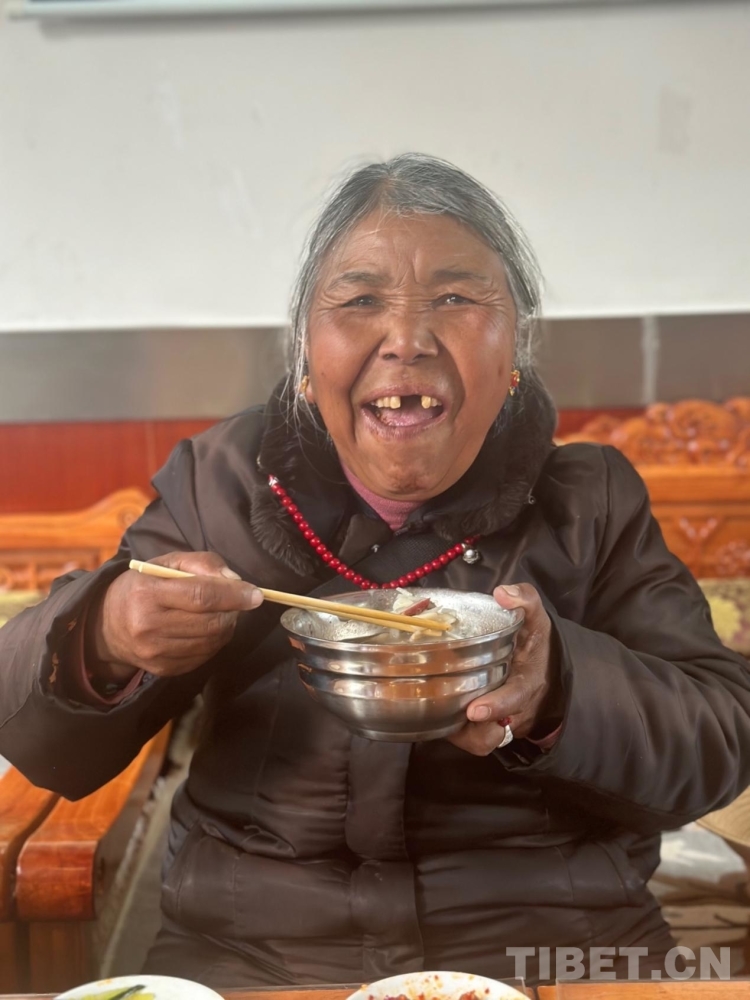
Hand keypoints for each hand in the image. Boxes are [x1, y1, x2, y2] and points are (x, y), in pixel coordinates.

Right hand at [90, 552, 262, 681]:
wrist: (106, 625)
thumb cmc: (142, 586)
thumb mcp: (165, 563)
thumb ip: (202, 563)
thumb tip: (235, 579)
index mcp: (147, 594)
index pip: (200, 596)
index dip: (233, 595)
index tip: (256, 595)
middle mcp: (148, 627)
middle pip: (210, 622)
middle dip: (233, 612)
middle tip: (237, 602)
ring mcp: (155, 653)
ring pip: (211, 642)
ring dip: (226, 627)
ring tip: (219, 613)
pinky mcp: (163, 669)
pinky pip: (204, 656)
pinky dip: (214, 642)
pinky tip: (204, 629)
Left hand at [446, 583, 560, 755]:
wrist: (544, 671)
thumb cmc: (533, 644)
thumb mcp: (536, 619)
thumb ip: (525, 600)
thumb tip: (502, 593)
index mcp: (526, 683)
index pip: (514, 698)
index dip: (495, 706)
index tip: (475, 709)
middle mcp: (514, 710)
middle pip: (493, 733)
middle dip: (474, 730)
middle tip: (453, 715)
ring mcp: (498, 723)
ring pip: (478, 742)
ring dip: (461, 733)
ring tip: (443, 712)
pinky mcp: (483, 729)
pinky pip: (467, 738)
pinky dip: (452, 730)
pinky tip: (437, 709)